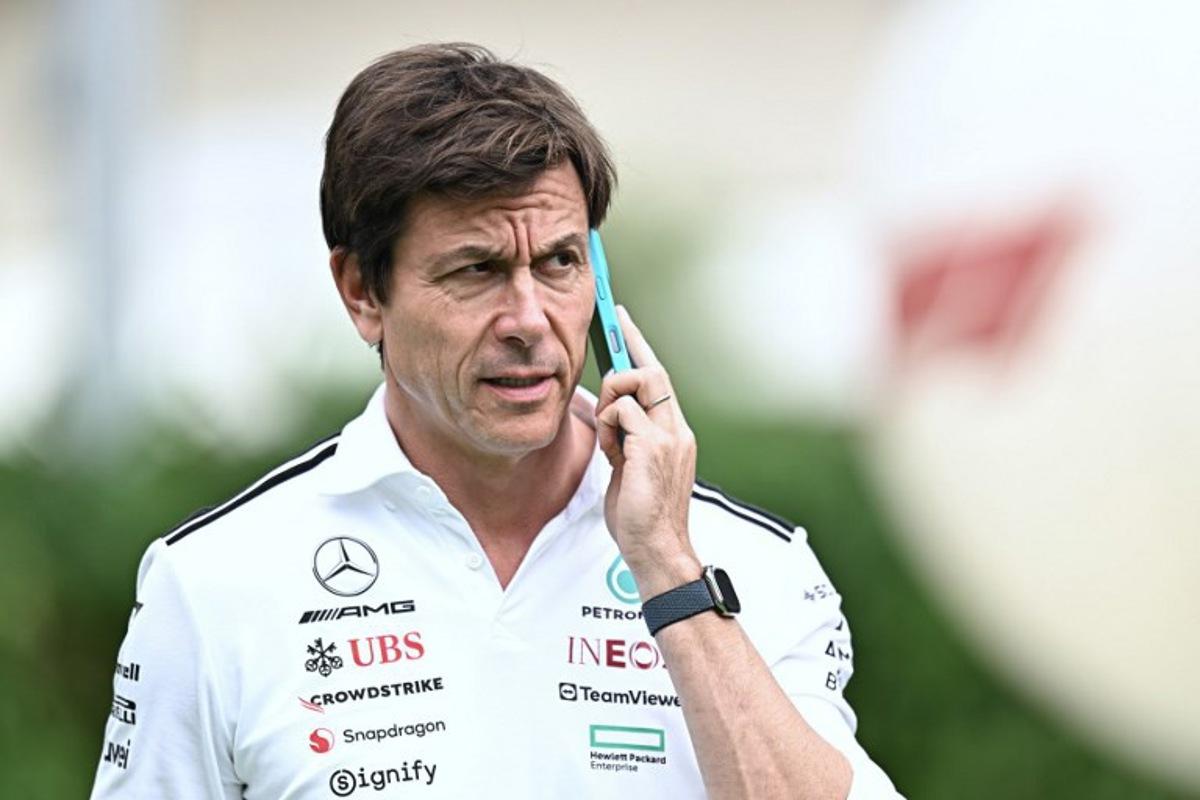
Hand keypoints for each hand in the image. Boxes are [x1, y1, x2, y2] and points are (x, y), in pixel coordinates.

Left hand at [595, 306, 700, 596]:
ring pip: (638, 382)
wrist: (656, 550)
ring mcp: (669, 436)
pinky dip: (609, 425)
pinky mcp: (653, 447)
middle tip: (608, 352)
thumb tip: (607, 416)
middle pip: (653, 369)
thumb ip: (625, 440)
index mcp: (674, 433)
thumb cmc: (641, 517)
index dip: (638, 345)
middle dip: (626, 350)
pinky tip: (611, 453)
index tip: (621, 318)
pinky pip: (623, 410)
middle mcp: (677, 429)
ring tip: (608, 436)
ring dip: (612, 401)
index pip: (659, 378)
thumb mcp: (630, 469)